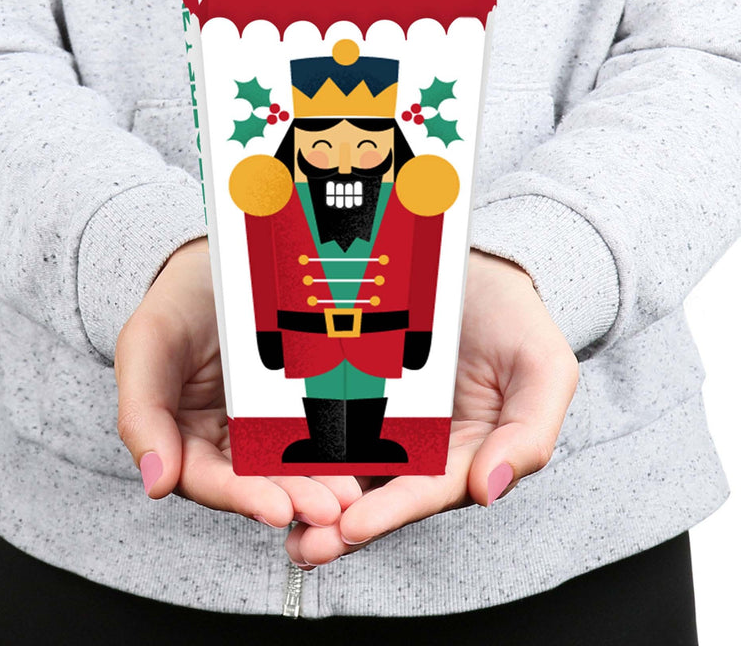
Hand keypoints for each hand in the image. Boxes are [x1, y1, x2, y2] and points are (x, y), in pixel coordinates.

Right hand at [114, 238, 360, 526]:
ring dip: (319, 482)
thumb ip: (141, 414)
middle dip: (293, 496)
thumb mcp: (147, 346)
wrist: (215, 265)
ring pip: (288, 462)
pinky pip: (313, 428)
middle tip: (332, 507)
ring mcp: (260, 422)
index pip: (207, 479)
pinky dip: (333, 448)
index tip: (277, 509)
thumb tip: (155, 484)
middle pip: (256, 480)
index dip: (241, 496)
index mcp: (180, 439)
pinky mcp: (291, 403)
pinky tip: (360, 456)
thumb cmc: (175, 304)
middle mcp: (222, 441)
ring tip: (350, 493)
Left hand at [285, 249, 578, 567]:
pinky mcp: (354, 386)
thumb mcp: (543, 370)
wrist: (476, 267)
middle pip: (378, 491)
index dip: (392, 511)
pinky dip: (298, 440)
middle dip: (338, 523)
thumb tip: (490, 489)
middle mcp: (420, 444)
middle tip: (301, 544)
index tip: (352, 527)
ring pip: (344, 463)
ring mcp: (384, 417)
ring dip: (311, 494)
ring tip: (274, 513)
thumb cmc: (514, 319)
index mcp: (465, 452)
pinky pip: (324, 416)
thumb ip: (529, 434)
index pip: (428, 491)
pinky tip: (269, 458)